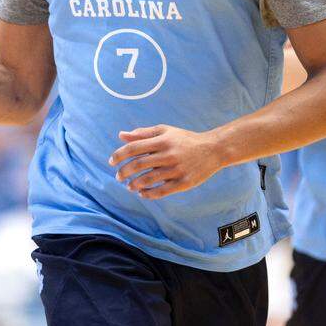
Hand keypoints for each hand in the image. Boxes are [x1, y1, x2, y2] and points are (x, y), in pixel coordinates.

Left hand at [109, 125, 224, 199]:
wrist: (213, 149)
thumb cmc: (185, 139)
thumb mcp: (165, 131)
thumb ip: (143, 133)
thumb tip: (121, 135)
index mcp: (163, 140)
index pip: (134, 148)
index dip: (119, 155)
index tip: (111, 162)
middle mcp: (168, 154)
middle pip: (138, 164)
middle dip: (124, 172)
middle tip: (118, 176)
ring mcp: (176, 169)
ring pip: (148, 179)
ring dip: (134, 184)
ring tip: (129, 186)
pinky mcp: (184, 182)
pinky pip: (162, 191)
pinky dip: (149, 194)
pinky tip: (143, 193)